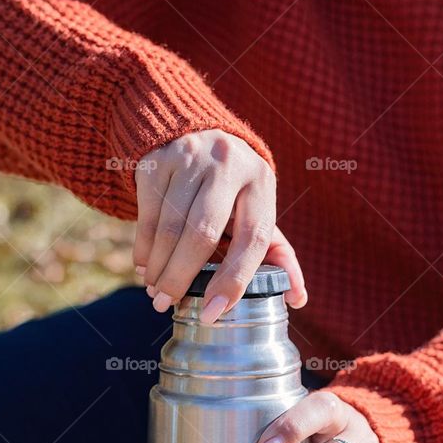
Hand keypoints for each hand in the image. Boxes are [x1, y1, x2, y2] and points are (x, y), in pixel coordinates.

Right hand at [133, 130, 306, 321]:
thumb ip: (278, 254)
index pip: (251, 238)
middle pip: (202, 232)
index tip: (214, 311)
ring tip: (155, 291)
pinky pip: (147, 214)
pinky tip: (145, 266)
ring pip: (169, 227)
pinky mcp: (157, 159)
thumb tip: (299, 299)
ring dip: (159, 267)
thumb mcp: (258, 210)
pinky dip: (144, 247)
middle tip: (167, 304)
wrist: (196, 130)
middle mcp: (227, 165)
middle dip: (182, 277)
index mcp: (261, 182)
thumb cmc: (233, 188)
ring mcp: (190, 158)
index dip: (233, 279)